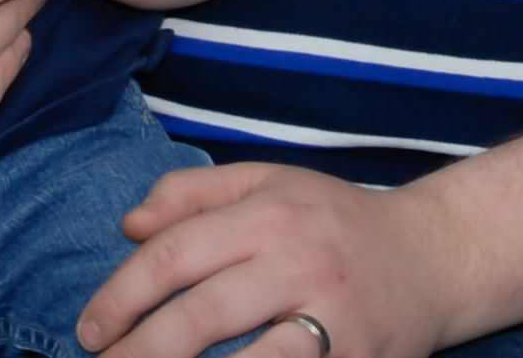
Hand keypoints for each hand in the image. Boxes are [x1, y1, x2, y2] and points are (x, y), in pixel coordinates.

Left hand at [77, 162, 451, 357]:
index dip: (122, 295)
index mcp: (270, 213)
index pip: (176, 253)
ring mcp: (333, 320)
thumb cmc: (335, 223)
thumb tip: (128, 225)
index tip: (88, 330)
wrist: (434, 259)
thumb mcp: (270, 182)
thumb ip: (194, 194)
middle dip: (140, 351)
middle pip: (201, 315)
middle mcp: (299, 263)